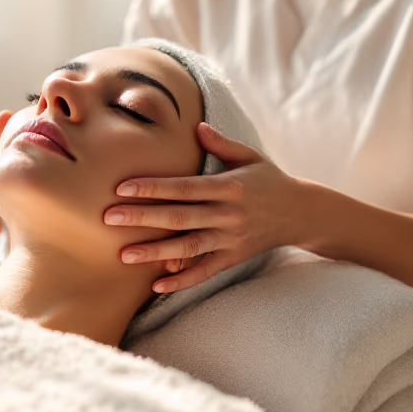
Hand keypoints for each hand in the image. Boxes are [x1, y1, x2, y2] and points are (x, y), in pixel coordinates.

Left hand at [104, 123, 309, 292]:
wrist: (302, 213)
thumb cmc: (269, 180)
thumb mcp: (249, 156)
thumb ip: (221, 144)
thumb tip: (196, 127)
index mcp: (228, 187)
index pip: (184, 188)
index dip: (153, 188)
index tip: (122, 188)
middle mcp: (228, 214)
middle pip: (179, 217)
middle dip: (143, 218)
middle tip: (109, 217)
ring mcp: (230, 239)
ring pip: (188, 247)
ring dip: (155, 252)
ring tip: (124, 255)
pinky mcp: (233, 257)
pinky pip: (205, 271)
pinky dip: (182, 279)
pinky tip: (156, 284)